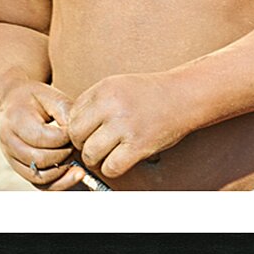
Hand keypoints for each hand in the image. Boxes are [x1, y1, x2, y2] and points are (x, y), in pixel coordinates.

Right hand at [0, 81, 84, 189]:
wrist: (10, 103)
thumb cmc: (34, 98)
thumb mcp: (50, 96)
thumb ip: (65, 112)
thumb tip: (79, 136)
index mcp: (16, 120)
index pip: (43, 138)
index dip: (65, 138)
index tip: (78, 132)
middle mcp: (9, 142)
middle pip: (40, 159)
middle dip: (65, 154)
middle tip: (79, 145)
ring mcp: (12, 158)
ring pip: (39, 177)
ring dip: (63, 172)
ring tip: (79, 162)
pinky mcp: (19, 169)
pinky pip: (39, 185)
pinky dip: (58, 183)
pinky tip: (74, 175)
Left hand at [69, 73, 186, 178]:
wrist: (184, 96)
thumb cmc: (150, 93)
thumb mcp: (119, 85)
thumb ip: (95, 102)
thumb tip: (69, 127)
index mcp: (104, 88)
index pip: (72, 114)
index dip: (77, 126)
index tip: (88, 131)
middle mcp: (112, 105)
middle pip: (76, 135)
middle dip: (82, 143)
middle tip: (96, 144)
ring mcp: (125, 126)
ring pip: (90, 154)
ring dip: (96, 158)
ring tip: (107, 153)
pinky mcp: (138, 146)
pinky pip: (110, 168)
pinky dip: (112, 168)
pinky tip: (121, 159)